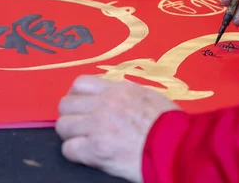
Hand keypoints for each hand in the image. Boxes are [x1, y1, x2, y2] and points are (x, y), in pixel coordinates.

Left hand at [56, 75, 179, 182]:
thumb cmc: (169, 122)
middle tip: (80, 125)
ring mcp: (97, 127)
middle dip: (71, 115)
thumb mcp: (148, 96)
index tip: (83, 105)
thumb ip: (127, 94)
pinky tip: (87, 154)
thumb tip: (115, 97)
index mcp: (117, 90)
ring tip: (82, 141)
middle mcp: (103, 105)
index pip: (80, 84)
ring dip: (70, 134)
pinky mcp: (96, 150)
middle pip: (66, 104)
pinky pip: (69, 149)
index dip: (77, 96)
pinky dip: (74, 152)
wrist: (175, 146)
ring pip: (63, 125)